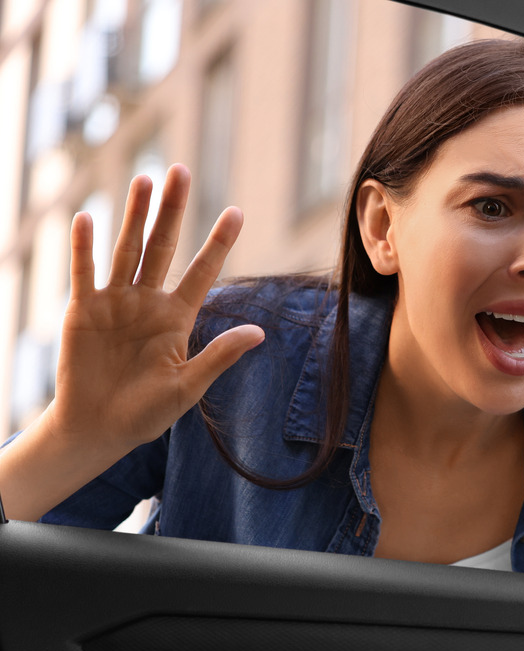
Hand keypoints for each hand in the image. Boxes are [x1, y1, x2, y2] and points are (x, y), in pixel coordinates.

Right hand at [50, 164, 261, 453]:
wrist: (100, 428)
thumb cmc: (147, 412)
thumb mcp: (189, 385)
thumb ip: (219, 355)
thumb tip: (259, 332)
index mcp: (178, 317)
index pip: (203, 271)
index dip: (219, 242)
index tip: (237, 211)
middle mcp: (148, 302)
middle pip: (162, 246)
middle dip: (172, 210)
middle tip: (180, 169)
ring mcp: (115, 302)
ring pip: (127, 249)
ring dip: (133, 215)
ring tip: (144, 179)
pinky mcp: (83, 310)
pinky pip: (85, 273)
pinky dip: (85, 247)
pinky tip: (87, 218)